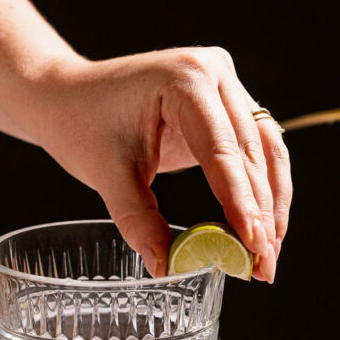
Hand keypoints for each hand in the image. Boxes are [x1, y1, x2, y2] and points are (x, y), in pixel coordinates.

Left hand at [34, 47, 291, 281]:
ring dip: (271, 205)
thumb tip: (166, 267)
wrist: (68, 97)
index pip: (222, 150)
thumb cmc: (80, 125)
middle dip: (261, 214)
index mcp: (184, 79)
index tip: (254, 246)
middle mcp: (214, 72)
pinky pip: (256, 148)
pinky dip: (261, 189)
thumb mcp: (106, 174)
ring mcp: (225, 84)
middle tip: (263, 266)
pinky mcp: (226, 103)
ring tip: (268, 256)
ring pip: (266, 150)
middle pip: (252, 152)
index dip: (242, 202)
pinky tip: (262, 229)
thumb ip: (138, 220)